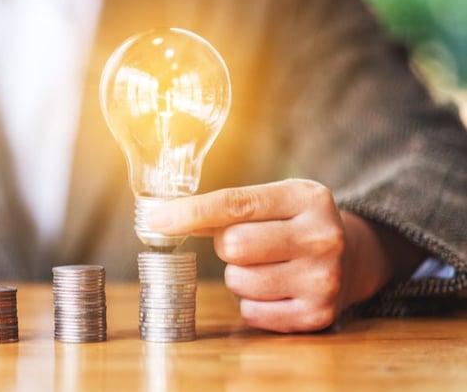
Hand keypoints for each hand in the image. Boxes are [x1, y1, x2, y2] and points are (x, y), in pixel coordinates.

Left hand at [147, 179, 395, 332]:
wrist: (354, 257)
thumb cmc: (296, 223)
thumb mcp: (275, 199)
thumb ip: (227, 206)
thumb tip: (166, 217)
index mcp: (308, 197)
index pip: (235, 203)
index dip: (190, 212)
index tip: (157, 219)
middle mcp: (321, 237)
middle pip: (232, 245)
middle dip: (226, 245)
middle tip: (247, 242)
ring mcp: (323, 279)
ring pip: (238, 280)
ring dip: (238, 275)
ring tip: (265, 265)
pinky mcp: (318, 315)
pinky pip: (251, 312)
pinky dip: (251, 302)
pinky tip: (275, 288)